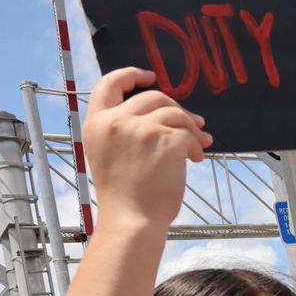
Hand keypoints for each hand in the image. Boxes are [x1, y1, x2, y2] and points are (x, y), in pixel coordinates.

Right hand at [83, 67, 212, 230]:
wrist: (133, 220)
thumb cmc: (126, 196)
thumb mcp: (109, 155)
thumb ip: (123, 130)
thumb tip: (162, 112)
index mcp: (96, 124)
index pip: (108, 84)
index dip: (131, 75)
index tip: (150, 76)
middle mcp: (115, 122)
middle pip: (152, 97)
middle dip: (176, 108)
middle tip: (194, 124)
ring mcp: (140, 129)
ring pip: (175, 113)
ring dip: (191, 128)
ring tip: (199, 145)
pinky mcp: (166, 140)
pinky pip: (188, 132)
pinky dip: (197, 144)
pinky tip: (196, 158)